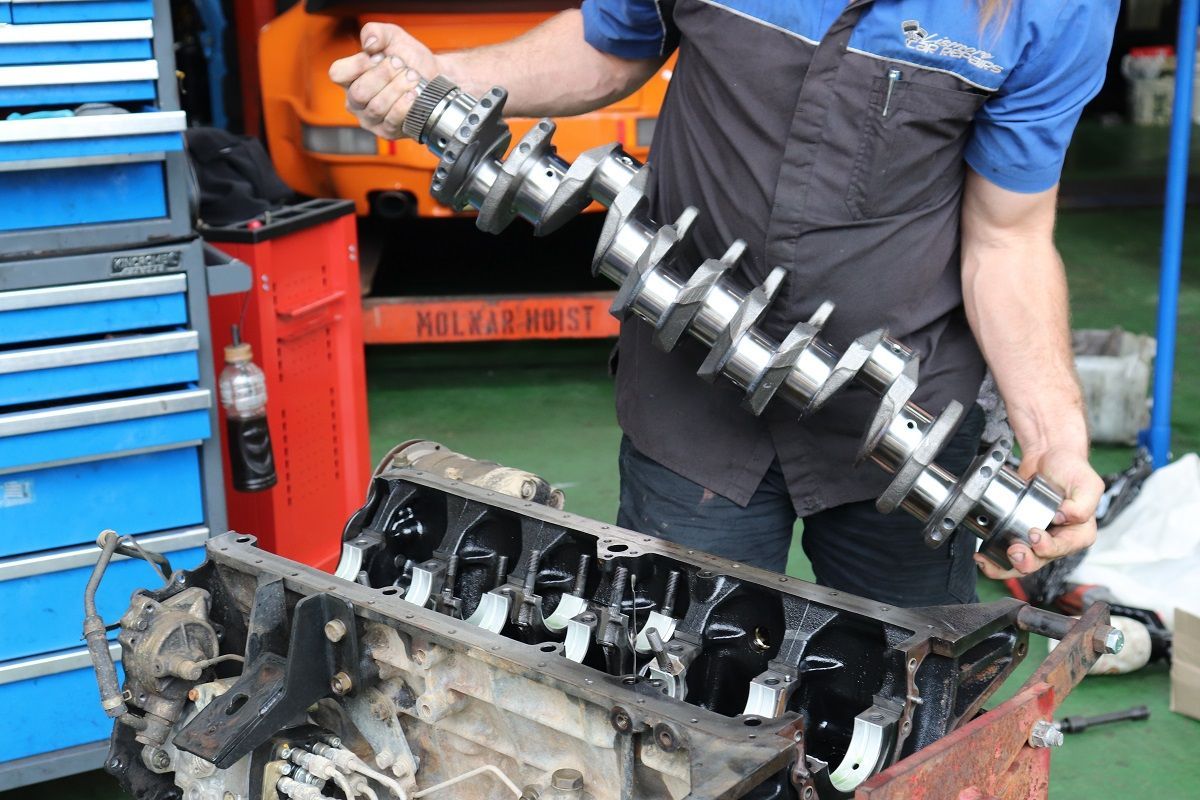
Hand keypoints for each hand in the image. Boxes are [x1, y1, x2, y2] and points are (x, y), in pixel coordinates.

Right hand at [328, 23, 439, 138]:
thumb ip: (376, 31)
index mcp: (349, 77)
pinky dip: (405, 105)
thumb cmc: (409, 58)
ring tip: (413, 77)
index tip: (379, 56)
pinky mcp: (387, 131)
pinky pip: (392, 120)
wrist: (434, 76)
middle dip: (384, 75)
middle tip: (401, 65)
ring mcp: (370, 118)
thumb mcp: (392, 36)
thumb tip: (369, 43)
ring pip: (377, 107)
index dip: (358, 64)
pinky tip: (414, 95)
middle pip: (359, 92)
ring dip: (398, 89)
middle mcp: (356, 100)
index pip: (337, 73)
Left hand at [974, 448, 1103, 578]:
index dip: (1049, 546)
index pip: (1065, 548)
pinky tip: (982, 557)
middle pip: (1041, 560)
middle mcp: (1059, 540)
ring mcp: (1038, 539)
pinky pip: (1008, 553)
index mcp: (1079, 534)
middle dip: (1025, 560)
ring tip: (989, 559)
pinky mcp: (1019, 532)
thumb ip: (1082, 504)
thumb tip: (1065, 517)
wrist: (1048, 456)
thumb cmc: (1071, 470)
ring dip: (1006, 565)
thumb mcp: (1087, 484)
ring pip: (1023, 562)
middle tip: (1014, 550)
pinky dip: (994, 560)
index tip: (1034, 534)